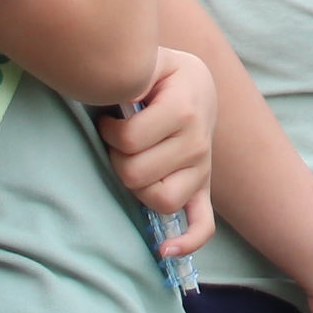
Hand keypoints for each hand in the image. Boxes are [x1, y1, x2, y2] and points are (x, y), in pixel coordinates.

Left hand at [95, 47, 215, 257]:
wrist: (197, 84)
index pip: (129, 141)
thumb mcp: (151, 61)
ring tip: (134, 163)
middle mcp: (198, 143)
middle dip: (117, 158)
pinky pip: (203, 225)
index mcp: (184, 109)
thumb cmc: (163, 74)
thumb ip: (133, 72)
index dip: (108, 132)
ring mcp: (203, 169)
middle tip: (119, 140)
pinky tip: (166, 251)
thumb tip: (118, 99)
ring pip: (160, 200)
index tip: (109, 119)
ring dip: (137, 187)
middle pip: (137, 174)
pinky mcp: (203, 189)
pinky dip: (187, 242)